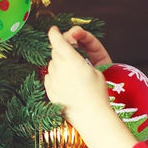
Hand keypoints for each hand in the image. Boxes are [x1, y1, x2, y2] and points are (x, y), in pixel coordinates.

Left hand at [44, 27, 136, 147]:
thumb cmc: (98, 95)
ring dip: (58, 65)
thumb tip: (69, 58)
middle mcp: (60, 69)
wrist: (92, 117)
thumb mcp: (96, 72)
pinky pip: (48, 79)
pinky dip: (54, 77)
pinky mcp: (50, 93)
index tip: (54, 29)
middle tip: (68, 55)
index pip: (57, 40)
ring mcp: (53, 81)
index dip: (54, 32)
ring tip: (70, 74)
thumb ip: (80, 61)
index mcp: (73, 61)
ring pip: (51, 65)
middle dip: (59, 50)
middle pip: (54, 52)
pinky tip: (64, 84)